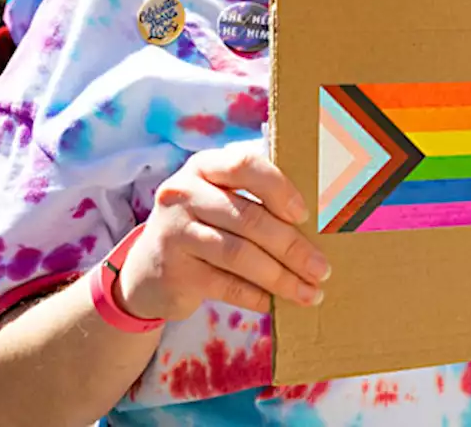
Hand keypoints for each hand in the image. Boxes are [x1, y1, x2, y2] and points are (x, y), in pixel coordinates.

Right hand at [115, 142, 329, 322]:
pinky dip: (256, 296)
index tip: (306, 215)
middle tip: (322, 268)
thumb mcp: (221, 200)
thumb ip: (257, 198)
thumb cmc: (204, 227)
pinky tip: (276, 304)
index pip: (245, 165)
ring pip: (239, 254)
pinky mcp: (174, 271)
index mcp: (204, 166)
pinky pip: (225, 284)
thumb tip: (320, 219)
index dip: (279, 188)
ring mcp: (174, 231)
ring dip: (281, 277)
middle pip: (249, 218)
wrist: (147, 272)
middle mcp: (183, 193)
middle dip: (293, 246)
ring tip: (310, 292)